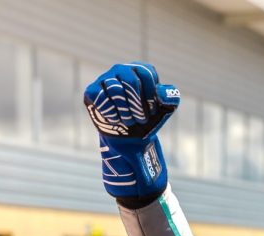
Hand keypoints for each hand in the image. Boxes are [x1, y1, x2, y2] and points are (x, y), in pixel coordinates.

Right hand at [82, 62, 179, 198]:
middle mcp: (121, 69)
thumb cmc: (147, 120)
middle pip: (130, 80)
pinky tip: (116, 120)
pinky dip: (111, 113)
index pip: (146, 74)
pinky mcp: (92, 91)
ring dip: (126, 112)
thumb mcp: (164, 111)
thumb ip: (170, 99)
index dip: (151, 95)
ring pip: (115, 90)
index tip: (152, 110)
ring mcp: (105, 79)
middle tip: (141, 119)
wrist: (130, 138)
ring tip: (129, 122)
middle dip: (137, 104)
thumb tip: (161, 91)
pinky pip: (100, 97)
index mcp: (140, 70)